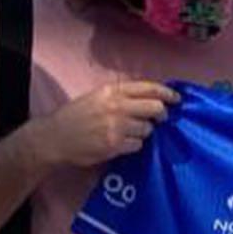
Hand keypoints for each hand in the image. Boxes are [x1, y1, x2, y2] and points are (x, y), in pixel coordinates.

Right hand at [31, 80, 178, 167]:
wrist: (55, 137)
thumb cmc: (75, 116)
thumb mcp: (97, 97)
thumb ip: (121, 95)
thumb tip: (150, 98)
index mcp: (112, 91)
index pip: (148, 88)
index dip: (167, 93)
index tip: (176, 99)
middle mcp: (116, 106)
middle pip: (155, 108)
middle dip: (161, 114)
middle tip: (160, 119)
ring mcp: (116, 126)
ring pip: (148, 129)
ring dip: (144, 132)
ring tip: (129, 132)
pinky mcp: (114, 145)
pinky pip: (138, 145)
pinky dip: (134, 145)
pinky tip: (122, 144)